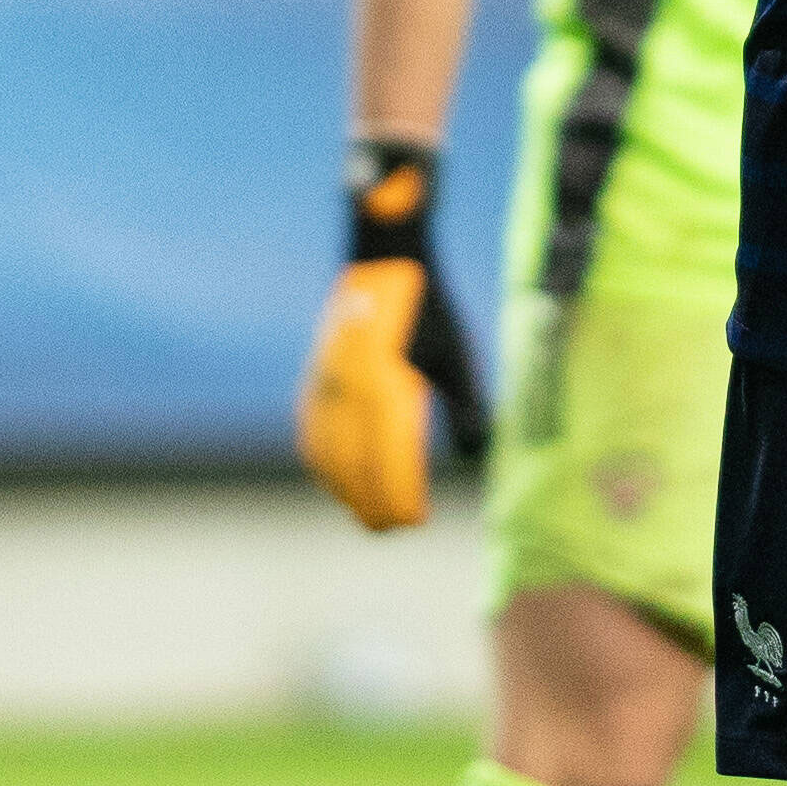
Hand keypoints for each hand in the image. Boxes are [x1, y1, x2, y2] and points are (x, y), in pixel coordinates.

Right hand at [297, 143, 489, 530]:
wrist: (385, 257)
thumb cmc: (430, 310)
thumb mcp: (457, 358)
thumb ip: (464, 408)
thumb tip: (476, 456)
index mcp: (386, 387)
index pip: (388, 461)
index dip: (399, 497)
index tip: (415, 522)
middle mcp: (349, 390)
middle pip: (353, 465)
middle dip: (371, 502)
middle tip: (393, 528)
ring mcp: (326, 384)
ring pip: (325, 453)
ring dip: (343, 487)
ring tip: (365, 512)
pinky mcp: (316, 376)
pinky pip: (310, 430)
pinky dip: (321, 460)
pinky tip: (333, 476)